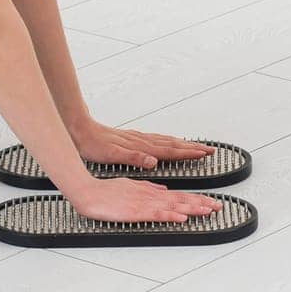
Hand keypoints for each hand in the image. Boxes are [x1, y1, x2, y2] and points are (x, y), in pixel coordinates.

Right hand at [64, 176, 223, 223]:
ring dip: (192, 208)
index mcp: (151, 192)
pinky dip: (171, 215)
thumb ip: (149, 188)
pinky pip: (157, 214)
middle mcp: (151, 196)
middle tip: (219, 206)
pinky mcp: (136, 211)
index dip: (196, 199)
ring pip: (174, 206)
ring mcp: (145, 203)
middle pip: (181, 199)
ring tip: (209, 210)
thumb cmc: (106, 191)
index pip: (179, 195)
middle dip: (201, 203)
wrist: (89, 192)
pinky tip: (182, 217)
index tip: (210, 201)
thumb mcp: (131, 186)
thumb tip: (163, 190)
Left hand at [69, 118, 215, 169]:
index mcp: (141, 147)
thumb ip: (135, 158)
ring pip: (166, 141)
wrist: (81, 130)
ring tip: (195, 146)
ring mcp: (138, 139)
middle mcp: (142, 141)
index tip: (204, 153)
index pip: (170, 150)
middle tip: (209, 149)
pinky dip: (168, 141)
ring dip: (182, 144)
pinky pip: (157, 139)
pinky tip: (167, 143)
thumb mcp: (113, 155)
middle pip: (173, 144)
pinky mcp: (132, 139)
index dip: (188, 153)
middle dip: (192, 147)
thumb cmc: (95, 145)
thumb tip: (153, 161)